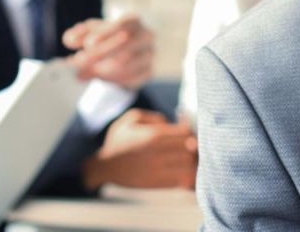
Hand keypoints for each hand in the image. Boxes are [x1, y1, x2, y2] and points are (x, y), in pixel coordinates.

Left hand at [62, 15, 153, 90]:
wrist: (129, 49)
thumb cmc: (109, 37)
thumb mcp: (93, 31)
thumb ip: (80, 33)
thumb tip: (70, 40)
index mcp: (134, 20)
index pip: (122, 25)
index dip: (105, 34)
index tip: (87, 44)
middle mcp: (146, 36)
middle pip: (126, 44)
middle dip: (100, 54)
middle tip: (78, 62)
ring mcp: (149, 55)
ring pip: (128, 64)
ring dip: (102, 70)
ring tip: (83, 73)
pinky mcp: (149, 72)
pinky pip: (131, 79)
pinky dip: (113, 80)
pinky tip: (99, 79)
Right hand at [82, 108, 197, 190]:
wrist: (104, 167)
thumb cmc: (118, 140)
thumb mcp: (131, 119)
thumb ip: (154, 116)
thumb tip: (171, 122)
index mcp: (153, 135)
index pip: (185, 133)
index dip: (190, 132)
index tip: (187, 133)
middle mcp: (157, 153)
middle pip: (191, 149)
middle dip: (194, 147)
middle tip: (193, 146)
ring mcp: (158, 170)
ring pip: (189, 166)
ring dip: (193, 162)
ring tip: (190, 158)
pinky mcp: (157, 184)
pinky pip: (182, 181)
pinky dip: (188, 176)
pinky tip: (185, 171)